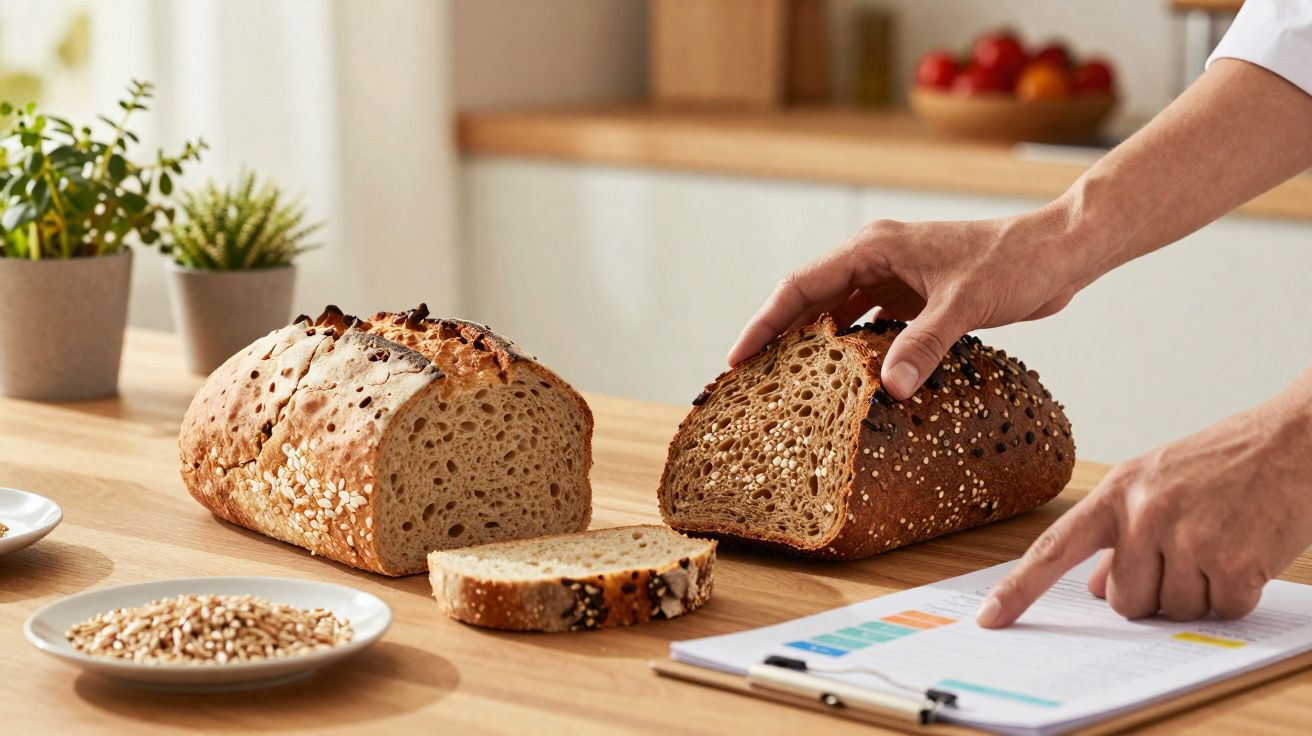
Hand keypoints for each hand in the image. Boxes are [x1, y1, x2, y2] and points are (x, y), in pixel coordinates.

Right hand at [727, 204, 1096, 399]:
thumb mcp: (965, 306)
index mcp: (874, 248)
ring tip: (789, 381)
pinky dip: (853, 345)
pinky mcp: (916, 292)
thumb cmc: (1014, 262)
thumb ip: (924, 344)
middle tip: (753, 378)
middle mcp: (877, 257)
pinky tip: (847, 376)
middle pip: (810, 298)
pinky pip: (869, 320)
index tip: (738, 358)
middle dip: (780, 335)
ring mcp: (896, 274)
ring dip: (815, 342)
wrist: (1060, 251)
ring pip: (838, 311)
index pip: (800, 286)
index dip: (765, 323)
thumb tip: (891, 388)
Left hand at [976, 391, 1311, 625]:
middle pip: (1124, 601)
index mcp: (1116, 493)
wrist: (1291, 440)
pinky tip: (1244, 554)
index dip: (1019, 589)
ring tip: (1218, 544)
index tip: (989, 619)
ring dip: (1197, 593)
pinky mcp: (1232, 562)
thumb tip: (1096, 589)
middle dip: (1153, 591)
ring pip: (1171, 611)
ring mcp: (1187, 538)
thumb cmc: (1221, 462)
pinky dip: (1235, 595)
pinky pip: (1219, 611)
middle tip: (1186, 551)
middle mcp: (1144, 514)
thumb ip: (1118, 535)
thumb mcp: (1155, 483)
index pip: (1053, 549)